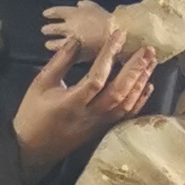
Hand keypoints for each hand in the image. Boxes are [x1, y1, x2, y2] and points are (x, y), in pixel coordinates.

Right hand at [14, 33, 156, 174]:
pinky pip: (125, 115)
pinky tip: (148, 85)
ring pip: (125, 104)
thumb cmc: (34, 113)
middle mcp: (90, 115)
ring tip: (151, 62)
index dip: (109, 55)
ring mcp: (98, 124)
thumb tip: (77, 40)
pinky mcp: (102, 129)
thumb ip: (60, 61)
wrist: (33, 148)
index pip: (96, 77)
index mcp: (72, 103)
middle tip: (147, 49)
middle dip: (135, 69)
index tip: (119, 35)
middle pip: (118, 92)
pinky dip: (139, 100)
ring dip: (140, 82)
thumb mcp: (41, 83)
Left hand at [40, 1, 112, 56]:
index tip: (45, 14)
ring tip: (47, 44)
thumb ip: (84, 5)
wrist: (113, 34)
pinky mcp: (77, 54)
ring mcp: (71, 41)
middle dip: (47, 29)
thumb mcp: (94, 6)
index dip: (49, 13)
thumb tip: (79, 4)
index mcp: (72, 14)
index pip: (55, 12)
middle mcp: (68, 27)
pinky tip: (60, 54)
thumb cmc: (105, 18)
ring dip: (50, 44)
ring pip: (55, 44)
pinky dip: (62, 54)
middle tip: (44, 30)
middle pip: (53, 28)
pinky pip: (66, 54)